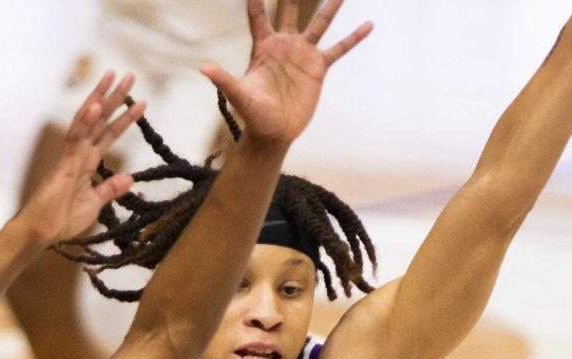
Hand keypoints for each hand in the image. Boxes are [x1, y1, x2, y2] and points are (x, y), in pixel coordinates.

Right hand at [15, 72, 144, 247]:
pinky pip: (75, 138)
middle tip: (130, 75)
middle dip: (116, 98)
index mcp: (87, 162)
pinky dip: (85, 121)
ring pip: (87, 120)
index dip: (125, 118)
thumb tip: (129, 177)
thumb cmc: (61, 220)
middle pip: (100, 119)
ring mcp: (71, 156)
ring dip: (101, 98)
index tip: (142, 102)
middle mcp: (80, 153)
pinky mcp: (64, 164)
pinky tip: (96, 105)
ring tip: (114, 77)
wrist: (41, 233)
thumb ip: (110, 189)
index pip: (109, 134)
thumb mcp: (94, 204)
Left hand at [205, 0, 371, 148]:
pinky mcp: (318, 69)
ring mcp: (303, 54)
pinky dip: (353, 38)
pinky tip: (367, 25)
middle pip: (291, 9)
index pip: (258, 15)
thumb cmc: (253, 114)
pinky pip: (339, 49)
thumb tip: (204, 67)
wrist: (273, 132)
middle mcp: (284, 44)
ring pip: (319, 23)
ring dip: (331, 6)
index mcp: (263, 46)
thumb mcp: (239, 94)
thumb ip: (224, 79)